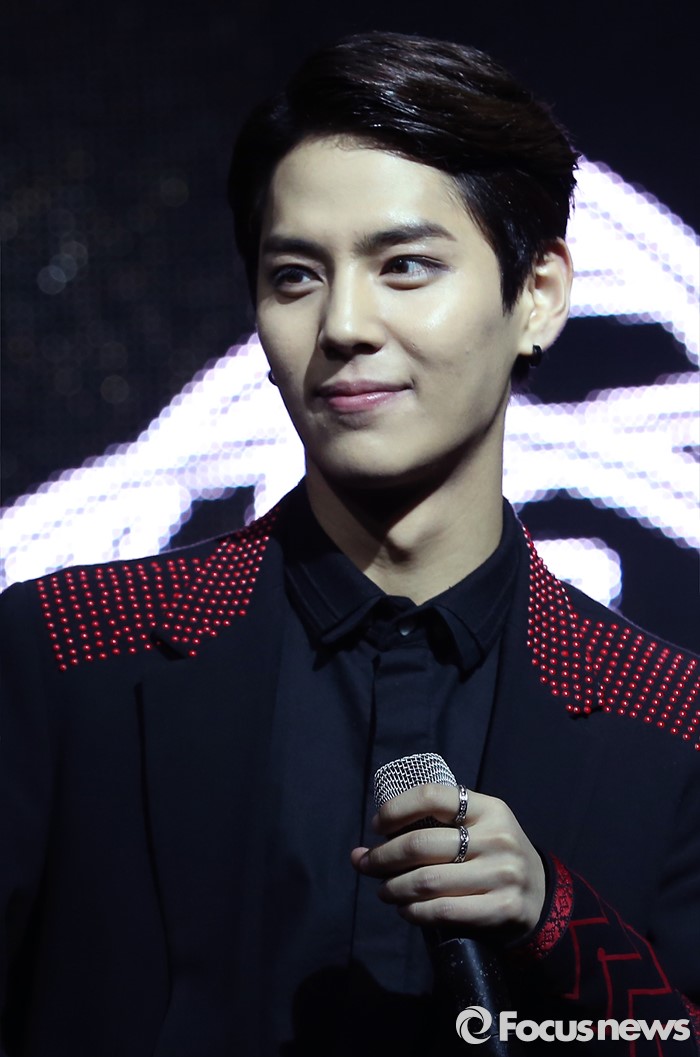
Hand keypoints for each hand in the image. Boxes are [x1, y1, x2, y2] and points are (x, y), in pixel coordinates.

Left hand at [350, 784, 545, 943]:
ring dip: (393, 887)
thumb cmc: (494, 854)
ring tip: (383, 890)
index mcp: (489, 808)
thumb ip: (433, 826)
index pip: (433, 796)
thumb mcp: (479, 826)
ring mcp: (502, 874)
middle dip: (383, 857)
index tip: (377, 826)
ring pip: (428, 881)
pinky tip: (405, 909)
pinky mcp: (502, 908)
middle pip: (421, 844)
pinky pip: (444, 911)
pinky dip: (415, 912)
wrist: (542, 894)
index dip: (396, 810)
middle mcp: (497, 837)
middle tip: (365, 865)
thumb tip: (363, 848)